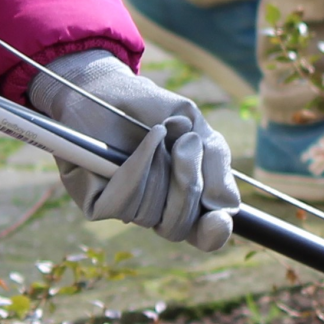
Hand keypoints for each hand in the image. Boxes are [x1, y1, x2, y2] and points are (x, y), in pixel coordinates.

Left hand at [27, 52, 238, 251]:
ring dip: (157, 169)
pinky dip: (135, 169)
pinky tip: (131, 148)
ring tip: (151, 137)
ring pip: (151, 215)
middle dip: (186, 184)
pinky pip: (125, 204)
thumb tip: (224, 207)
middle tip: (182, 145)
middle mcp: (158, 211)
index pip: (205, 235)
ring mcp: (127, 209)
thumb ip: (217, 164)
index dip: (214, 233)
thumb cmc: (152, 110)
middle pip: (180, 227)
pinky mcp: (98, 204)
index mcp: (186, 200)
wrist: (105, 88)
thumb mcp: (196, 128)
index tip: (218, 220)